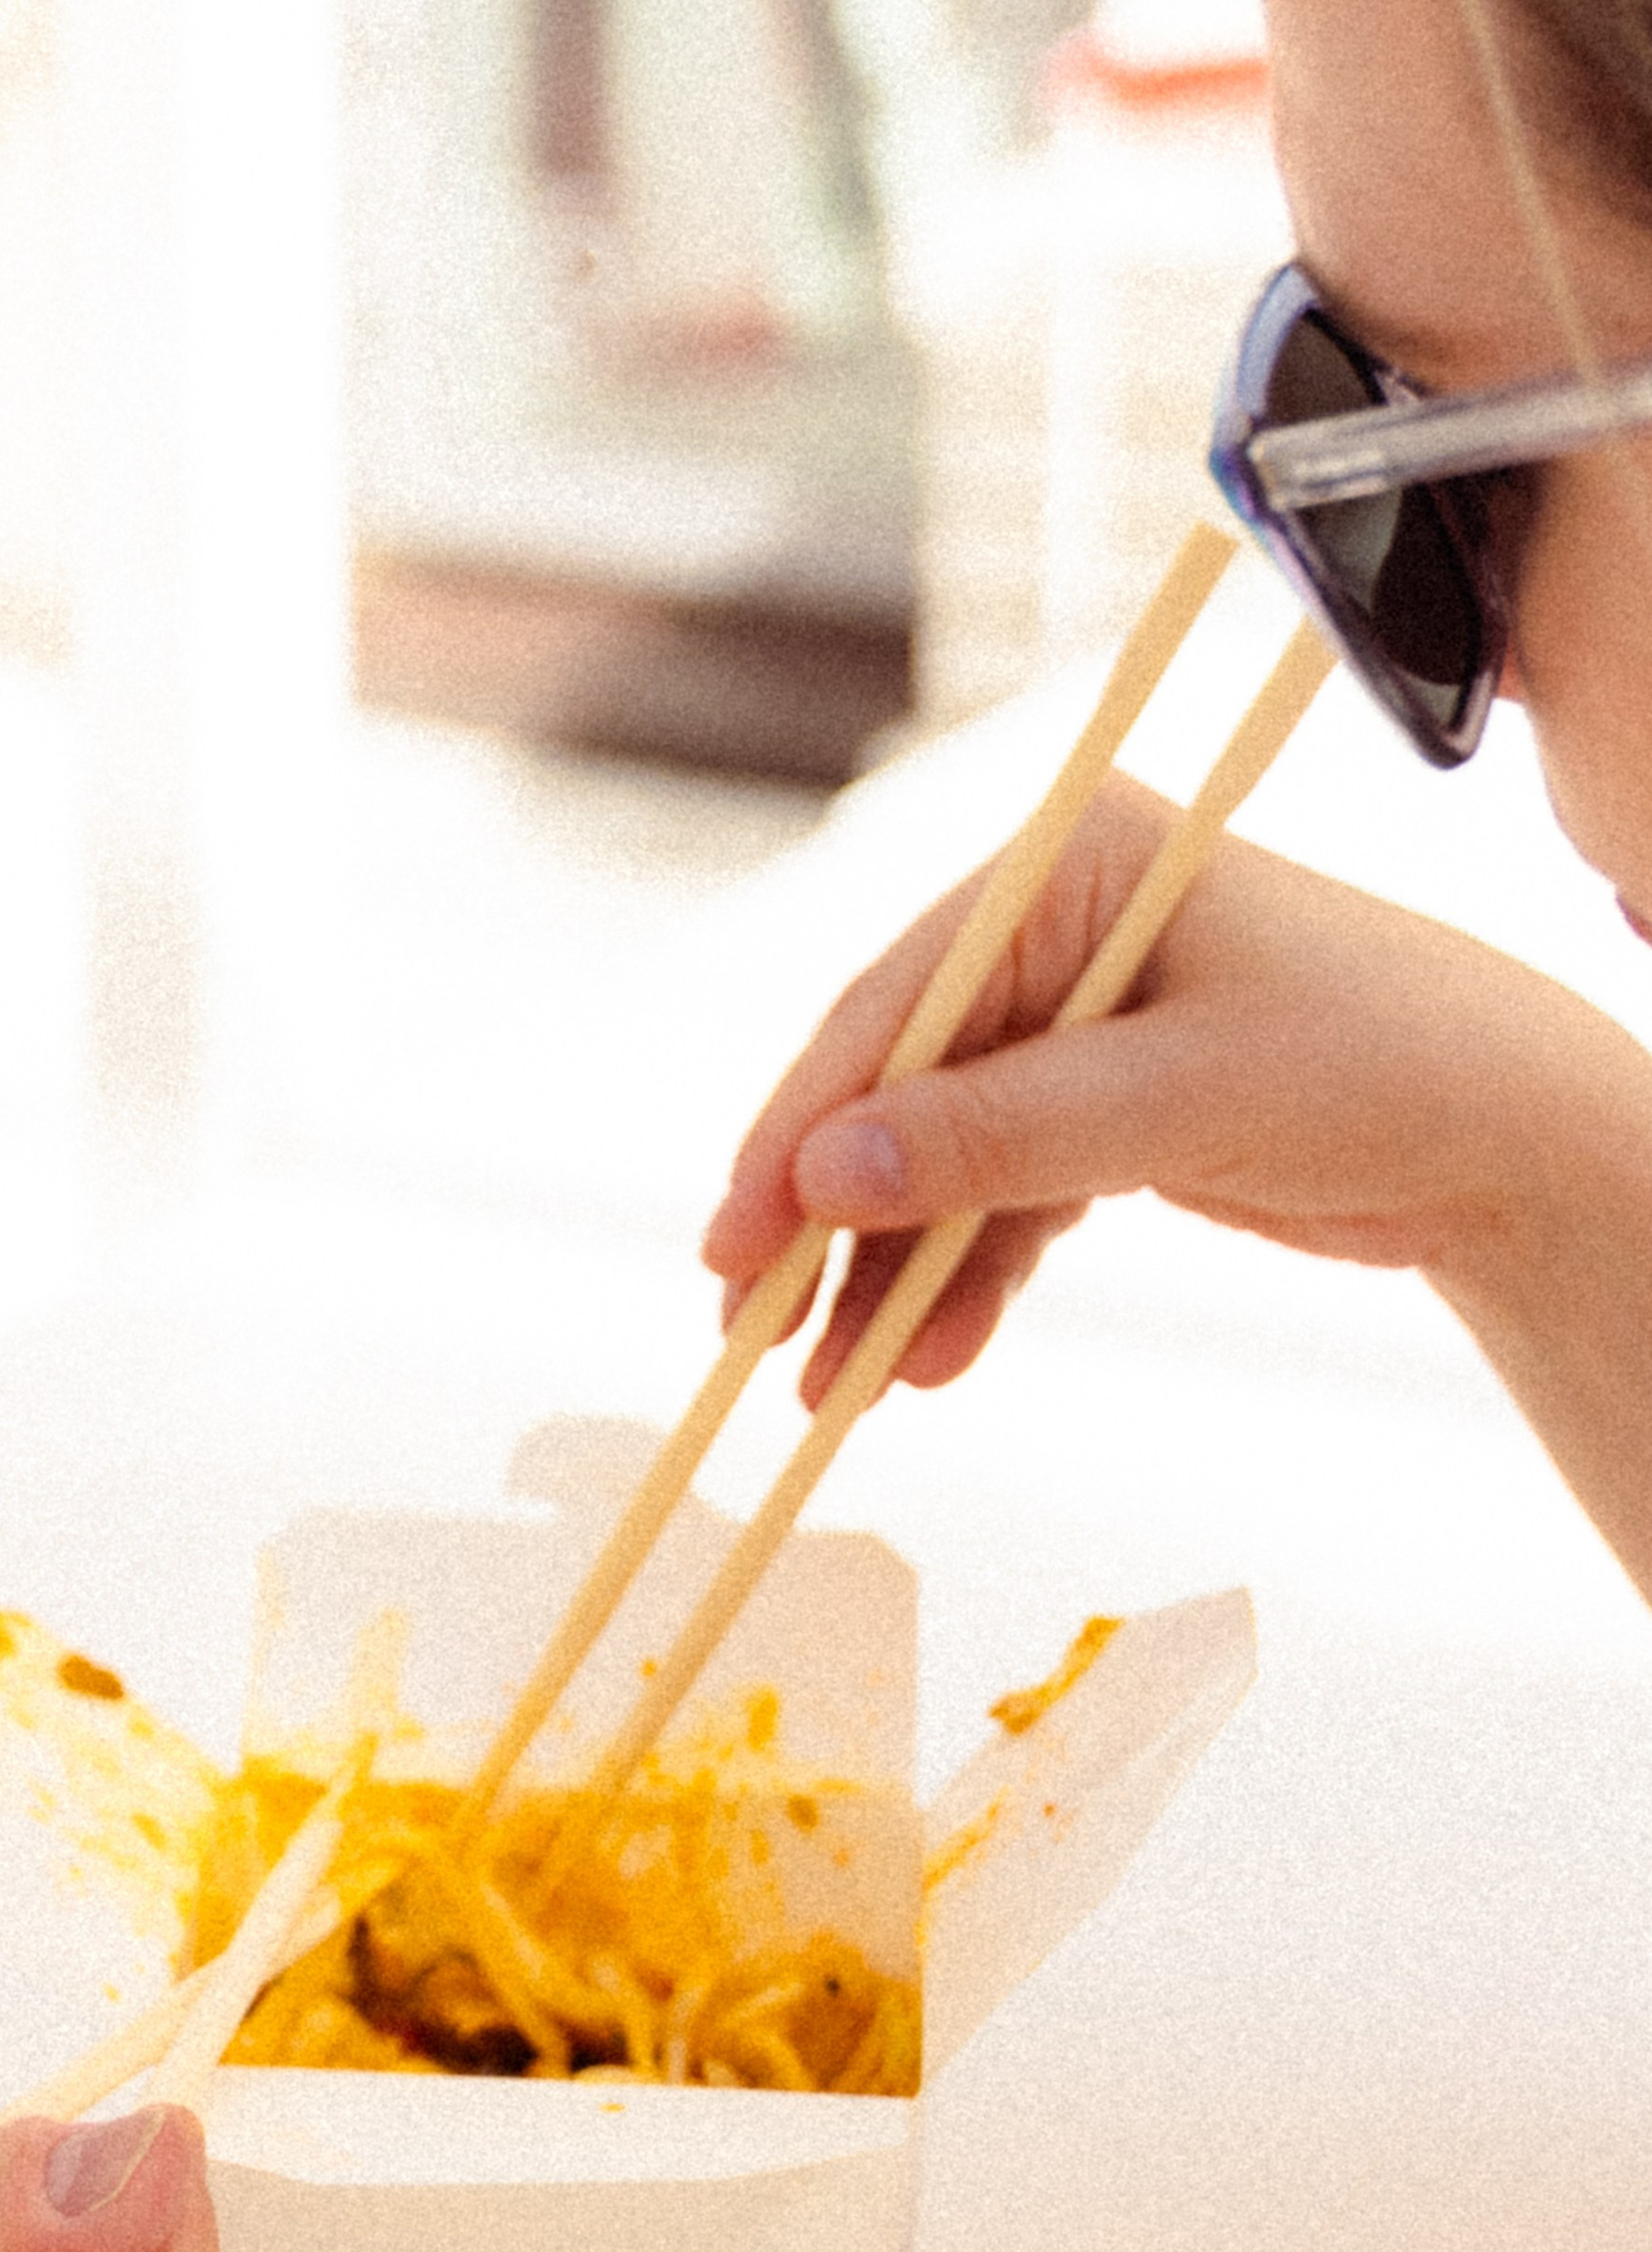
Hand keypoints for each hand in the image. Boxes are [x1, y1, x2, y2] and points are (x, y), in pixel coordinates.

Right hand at [701, 776, 1646, 1410]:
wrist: (1513, 1142)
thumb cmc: (1378, 1065)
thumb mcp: (1177, 1100)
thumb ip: (997, 1139)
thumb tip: (825, 1179)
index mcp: (1069, 864)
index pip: (893, 1003)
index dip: (800, 1127)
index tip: (737, 1240)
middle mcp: (1055, 929)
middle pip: (892, 1086)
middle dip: (826, 1222)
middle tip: (754, 1331)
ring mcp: (1072, 1025)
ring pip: (934, 1161)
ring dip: (885, 1277)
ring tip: (835, 1387)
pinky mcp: (1098, 1112)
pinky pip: (995, 1202)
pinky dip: (959, 1282)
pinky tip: (927, 1358)